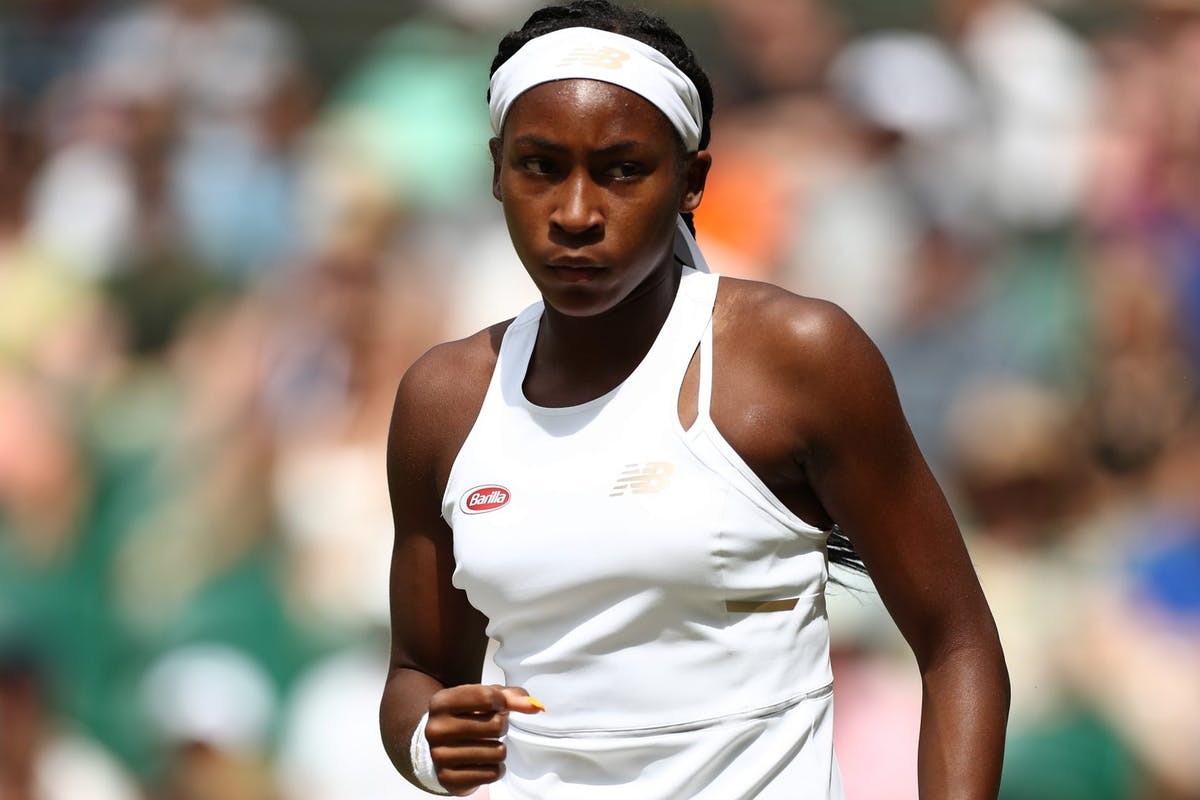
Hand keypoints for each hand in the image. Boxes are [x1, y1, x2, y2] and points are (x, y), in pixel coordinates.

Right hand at [425, 684, 545, 795]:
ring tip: (487, 745)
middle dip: (502, 726)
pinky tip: (484, 762)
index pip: (486, 697)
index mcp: (441, 702)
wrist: (440, 747)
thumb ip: (510, 697)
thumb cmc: (467, 716)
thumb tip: (534, 706)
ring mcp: (439, 755)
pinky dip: (495, 768)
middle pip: (495, 726)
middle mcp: (435, 728)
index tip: (499, 705)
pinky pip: (492, 773)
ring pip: (496, 752)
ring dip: (499, 749)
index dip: (502, 702)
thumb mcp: (483, 698)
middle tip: (491, 727)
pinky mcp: (448, 778)